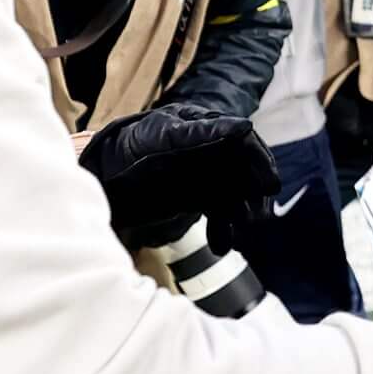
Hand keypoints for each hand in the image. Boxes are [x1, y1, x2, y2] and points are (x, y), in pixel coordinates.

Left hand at [79, 103, 278, 249]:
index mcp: (203, 127)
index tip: (270, 185)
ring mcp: (205, 175)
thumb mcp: (162, 136)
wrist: (102, 176)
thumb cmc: (129, 145)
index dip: (260, 160)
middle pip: (244, 171)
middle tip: (256, 214)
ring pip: (235, 195)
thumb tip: (243, 127)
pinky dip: (224, 231)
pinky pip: (219, 214)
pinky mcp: (198, 197)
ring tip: (240, 231)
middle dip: (253, 193)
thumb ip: (199, 132)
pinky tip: (222, 247)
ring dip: (241, 214)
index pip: (242, 140)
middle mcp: (210, 150)